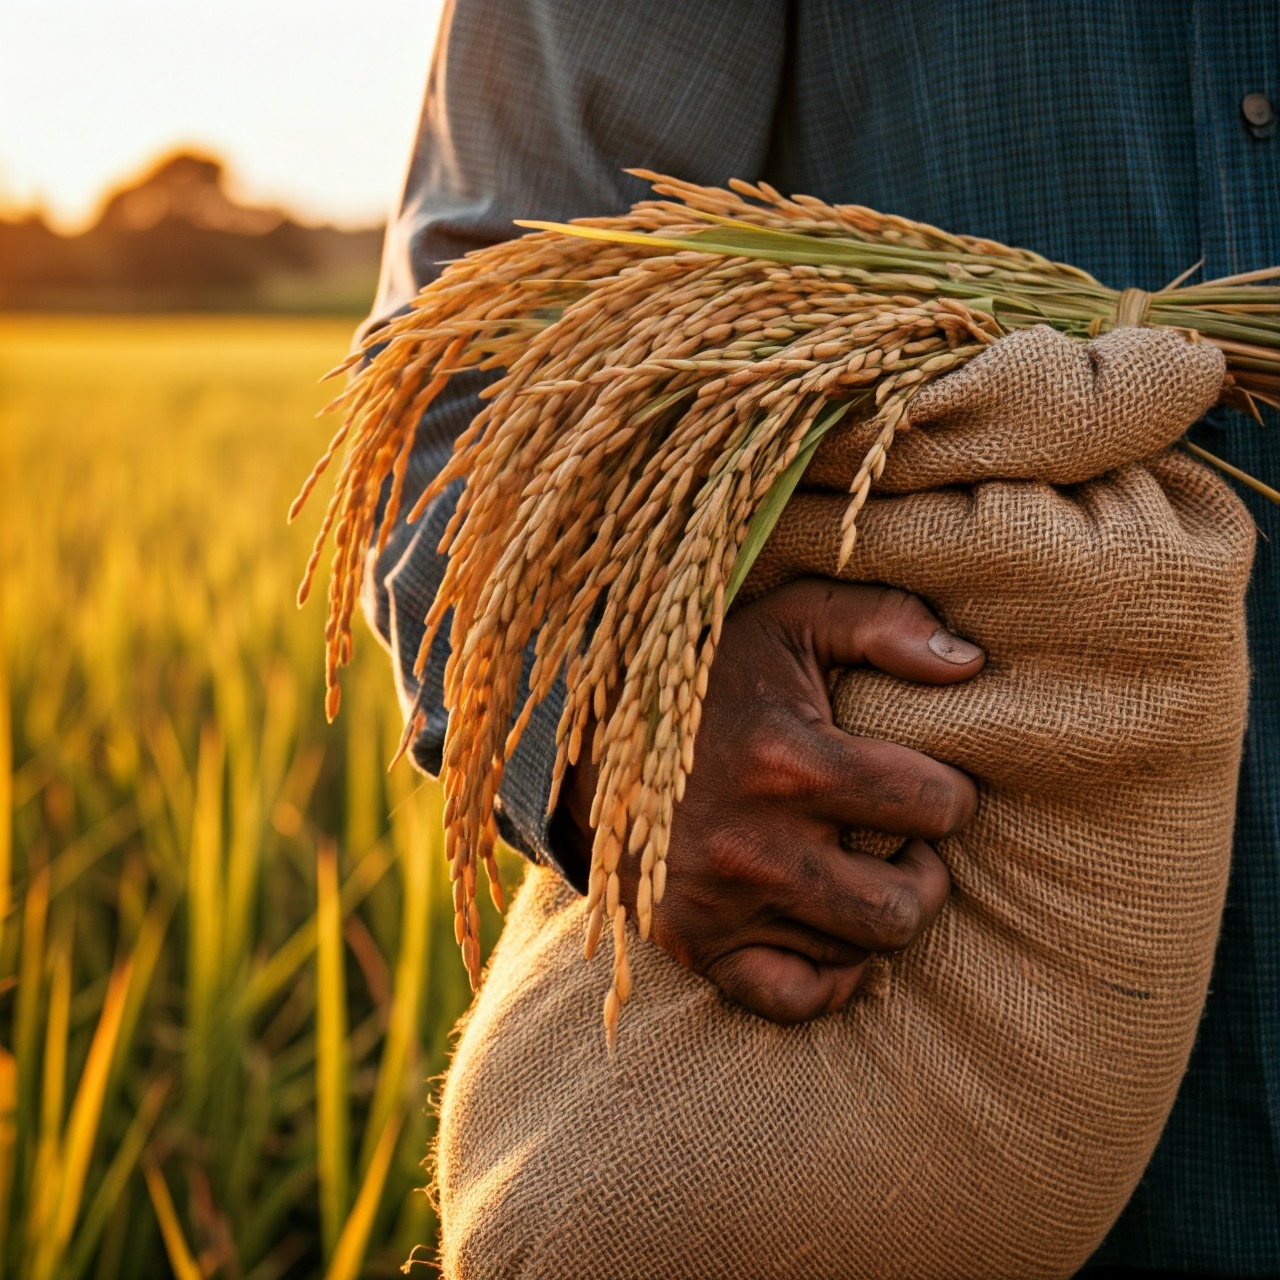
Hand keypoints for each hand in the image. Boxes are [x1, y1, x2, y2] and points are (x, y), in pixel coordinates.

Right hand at [551, 578, 984, 1023]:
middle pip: (905, 904)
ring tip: (868, 870)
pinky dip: (829, 980)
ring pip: (857, 951)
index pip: (935, 806)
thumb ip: (884, 622)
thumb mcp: (791, 619)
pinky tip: (834, 934)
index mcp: (790, 760)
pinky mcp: (696, 942)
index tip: (929, 782)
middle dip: (927, 872)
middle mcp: (758, 845)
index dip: (950, 794)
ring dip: (880, 914)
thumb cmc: (712, 672)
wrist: (595, 729)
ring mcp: (723, 904)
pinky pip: (792, 1000)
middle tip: (909, 840)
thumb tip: (972, 664)